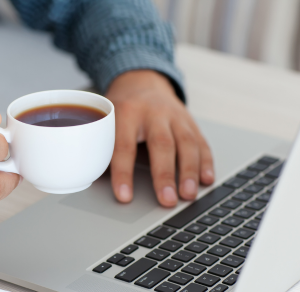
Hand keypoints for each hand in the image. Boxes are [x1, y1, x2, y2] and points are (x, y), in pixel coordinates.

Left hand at [106, 70, 213, 206]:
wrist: (142, 82)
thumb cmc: (122, 109)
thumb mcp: (107, 121)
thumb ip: (104, 146)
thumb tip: (93, 181)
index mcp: (127, 112)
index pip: (124, 146)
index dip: (123, 173)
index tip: (125, 197)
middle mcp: (154, 112)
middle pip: (161, 145)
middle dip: (164, 175)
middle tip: (167, 201)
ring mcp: (175, 116)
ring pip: (186, 143)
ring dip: (189, 172)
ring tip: (188, 195)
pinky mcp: (191, 122)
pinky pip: (201, 142)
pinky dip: (205, 162)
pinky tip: (206, 180)